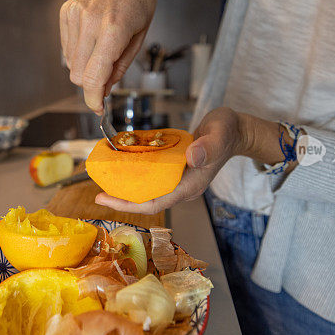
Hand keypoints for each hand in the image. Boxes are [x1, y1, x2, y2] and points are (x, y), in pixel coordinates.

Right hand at [60, 0, 157, 112]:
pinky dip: (79, 52)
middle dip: (92, 83)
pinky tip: (94, 37)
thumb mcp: (139, 39)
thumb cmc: (139, 2)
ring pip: (71, 64)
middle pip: (79, 75)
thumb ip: (119, 68)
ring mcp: (74, 15)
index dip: (94, 99)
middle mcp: (90, 21)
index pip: (94, 76)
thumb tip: (102, 92)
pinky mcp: (65, 12)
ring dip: (86, 66)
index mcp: (114, 28)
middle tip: (108, 74)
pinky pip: (67, 48)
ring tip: (104, 46)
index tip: (97, 108)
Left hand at [95, 108, 248, 213]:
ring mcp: (180, 182)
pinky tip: (123, 167)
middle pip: (148, 201)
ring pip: (148, 192)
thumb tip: (191, 157)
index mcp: (190, 185)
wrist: (235, 130)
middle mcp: (183, 188)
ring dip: (127, 189)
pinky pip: (152, 180)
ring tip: (106, 181)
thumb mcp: (219, 134)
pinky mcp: (176, 172)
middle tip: (98, 192)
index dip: (128, 204)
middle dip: (122, 199)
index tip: (105, 198)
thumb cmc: (227, 131)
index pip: (155, 203)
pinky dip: (136, 176)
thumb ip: (207, 146)